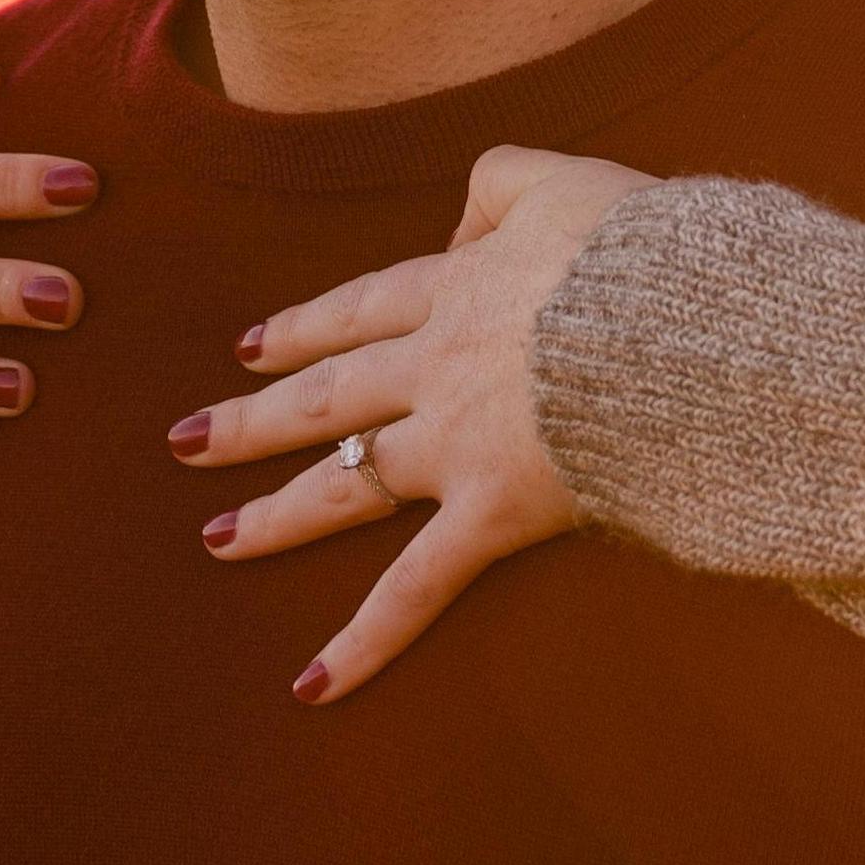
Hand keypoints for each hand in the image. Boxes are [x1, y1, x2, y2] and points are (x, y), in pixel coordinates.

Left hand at [173, 145, 653, 699]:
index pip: (361, 309)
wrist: (680, 319)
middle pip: (325, 395)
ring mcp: (455, 443)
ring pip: (343, 483)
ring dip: (275, 515)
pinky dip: (364, 639)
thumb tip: (459, 222)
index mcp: (458, 287)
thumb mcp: (565, 179)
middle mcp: (435, 367)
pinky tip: (313, 685)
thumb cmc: (640, 250)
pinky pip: (415, 587)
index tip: (251, 345)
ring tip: (216, 539)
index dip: (305, 327)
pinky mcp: (491, 511)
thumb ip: (500, 181)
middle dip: (251, 418)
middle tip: (184, 441)